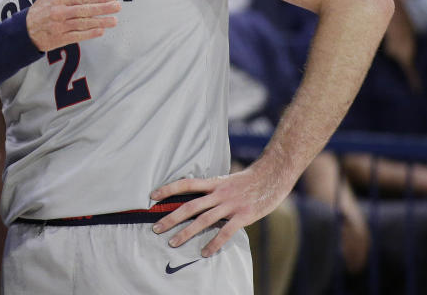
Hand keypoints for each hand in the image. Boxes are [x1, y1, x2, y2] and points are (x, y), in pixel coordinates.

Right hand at [25, 0, 120, 50]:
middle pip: (83, 10)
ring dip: (99, 22)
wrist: (25, 31)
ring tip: (114, 20)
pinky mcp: (59, 39)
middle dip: (102, 9)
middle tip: (117, 7)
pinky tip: (100, 31)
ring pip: (82, 23)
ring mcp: (59, 26)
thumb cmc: (41, 9)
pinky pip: (76, 36)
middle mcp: (59, 12)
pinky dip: (89, 34)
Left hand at [150, 165, 291, 257]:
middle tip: (155, 227)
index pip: (186, 184)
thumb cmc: (249, 179)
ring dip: (186, 232)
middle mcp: (219, 193)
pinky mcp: (243, 215)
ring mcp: (231, 205)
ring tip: (172, 242)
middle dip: (171, 217)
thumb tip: (198, 197)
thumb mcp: (227, 180)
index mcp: (214, 182)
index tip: (152, 196)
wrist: (273, 175)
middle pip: (190, 206)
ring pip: (203, 220)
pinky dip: (214, 243)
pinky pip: (225, 232)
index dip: (168, 189)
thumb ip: (213, 189)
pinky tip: (204, 252)